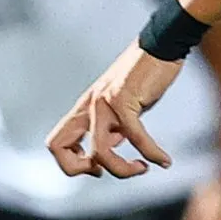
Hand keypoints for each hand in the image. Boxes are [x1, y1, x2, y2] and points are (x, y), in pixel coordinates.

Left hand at [47, 44, 184, 177]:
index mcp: (84, 108)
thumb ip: (113, 126)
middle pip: (57, 146)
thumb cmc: (144, 77)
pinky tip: (164, 160)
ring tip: (143, 167)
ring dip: (123, 170)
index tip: (98, 167)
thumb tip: (114, 146)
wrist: (160, 47)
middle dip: (78, 169)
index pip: (56, 143)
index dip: (72, 164)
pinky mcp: (124, 100)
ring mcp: (103, 103)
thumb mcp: (122, 106)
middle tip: (104, 172)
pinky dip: (152, 154)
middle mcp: (88, 106)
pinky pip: (136, 138)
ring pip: (100, 152)